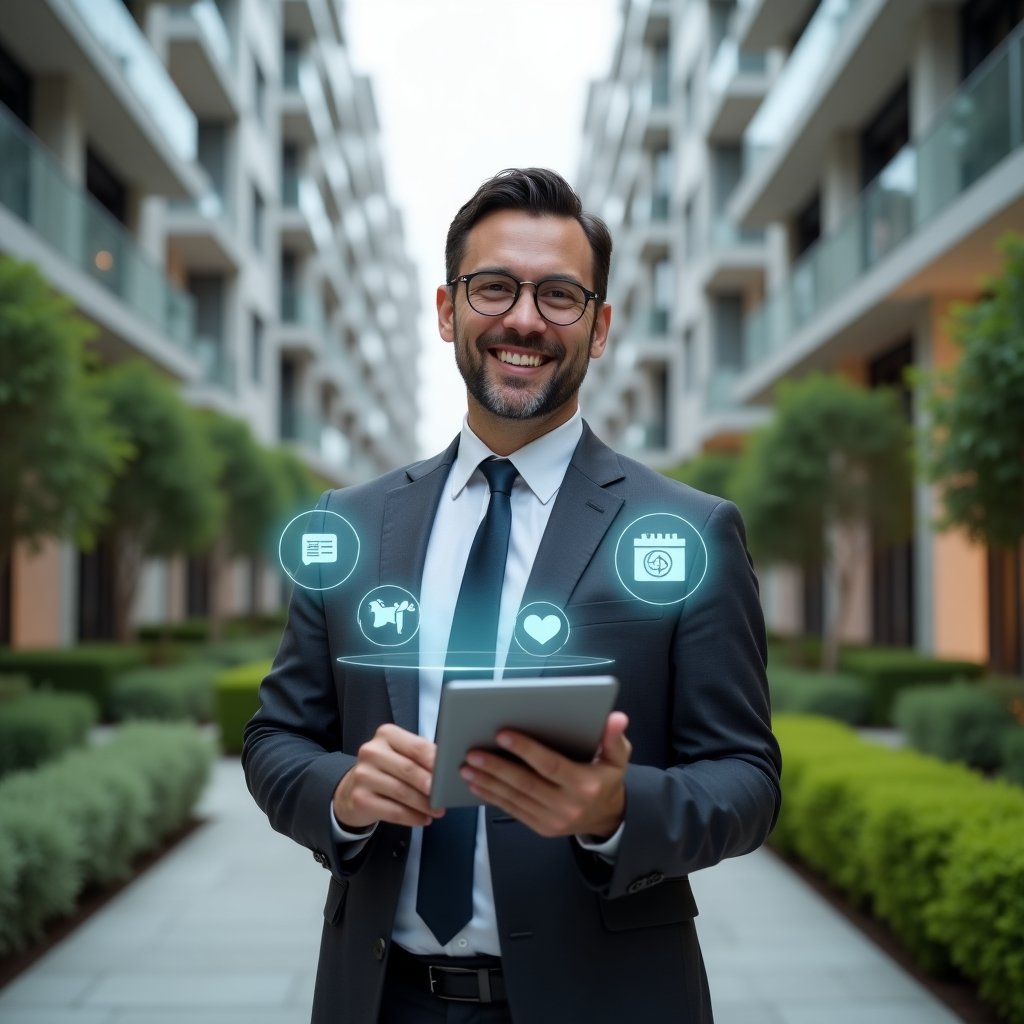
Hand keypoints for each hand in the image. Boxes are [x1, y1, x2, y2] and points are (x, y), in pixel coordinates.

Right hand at [332, 724, 443, 829]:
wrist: (352, 789)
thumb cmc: (386, 769)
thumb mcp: (401, 754)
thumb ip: (422, 757)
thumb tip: (449, 771)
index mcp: (386, 735)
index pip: (417, 747)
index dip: (436, 762)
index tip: (450, 775)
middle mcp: (371, 751)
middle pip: (409, 769)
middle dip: (431, 786)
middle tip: (445, 796)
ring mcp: (363, 775)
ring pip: (402, 792)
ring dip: (424, 804)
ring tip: (437, 811)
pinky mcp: (360, 799)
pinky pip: (393, 811)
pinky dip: (412, 817)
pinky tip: (423, 819)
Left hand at [459, 712, 630, 838]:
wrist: (607, 817)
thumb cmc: (606, 779)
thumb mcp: (618, 757)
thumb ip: (614, 737)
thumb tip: (615, 717)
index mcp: (585, 784)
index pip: (550, 765)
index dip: (526, 750)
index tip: (502, 734)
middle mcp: (567, 805)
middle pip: (525, 784)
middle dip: (496, 767)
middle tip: (473, 751)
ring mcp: (552, 820)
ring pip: (514, 799)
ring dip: (487, 782)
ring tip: (466, 766)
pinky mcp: (540, 828)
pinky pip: (512, 810)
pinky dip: (491, 797)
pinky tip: (475, 784)